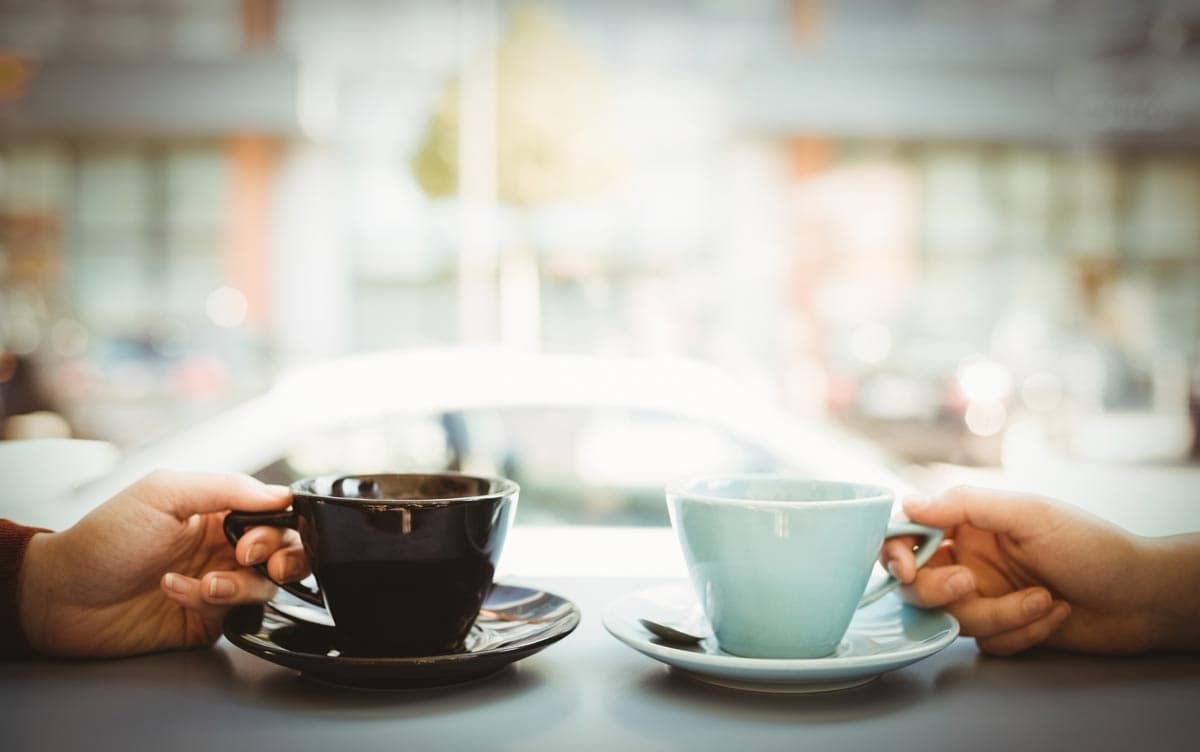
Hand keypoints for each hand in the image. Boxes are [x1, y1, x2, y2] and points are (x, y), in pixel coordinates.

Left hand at [18, 470, 311, 657]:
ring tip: (205, 584)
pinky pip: (235, 614)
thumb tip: (282, 495)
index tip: (257, 536)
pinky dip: (210, 602)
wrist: (61, 597)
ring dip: (239, 584)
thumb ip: (226, 488)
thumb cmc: (104, 539)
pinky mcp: (209, 620)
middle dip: (280, 557)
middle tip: (251, 560)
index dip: (280, 525)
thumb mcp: (163, 493)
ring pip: (266, 587)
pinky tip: (175, 592)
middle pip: (285, 551)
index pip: (275, 513)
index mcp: (218, 511)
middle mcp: (223, 547)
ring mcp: (219, 584)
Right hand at [881, 486, 1158, 655]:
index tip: (906, 567)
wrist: (1143, 598)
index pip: (909, 533)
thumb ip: (965, 505)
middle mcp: (970, 560)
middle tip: (971, 584)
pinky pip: (988, 642)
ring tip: (1043, 599)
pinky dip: (1023, 631)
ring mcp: (985, 597)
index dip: (895, 551)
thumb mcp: (1028, 514)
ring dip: (999, 614)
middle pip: (919, 585)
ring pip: (954, 618)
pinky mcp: (1003, 630)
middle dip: (942, 590)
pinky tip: (1055, 614)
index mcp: (969, 524)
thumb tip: (909, 503)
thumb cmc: (1092, 548)